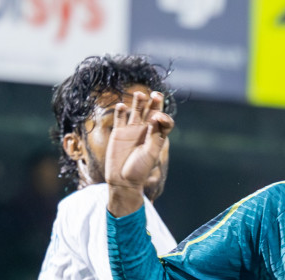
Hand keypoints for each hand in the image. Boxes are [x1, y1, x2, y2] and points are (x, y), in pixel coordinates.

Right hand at [105, 90, 172, 215]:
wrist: (122, 180)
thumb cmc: (139, 169)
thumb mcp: (150, 153)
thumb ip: (154, 135)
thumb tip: (156, 116)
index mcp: (157, 136)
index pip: (165, 120)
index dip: (164, 116)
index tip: (158, 118)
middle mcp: (146, 130)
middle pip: (153, 110)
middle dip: (155, 101)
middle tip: (155, 95)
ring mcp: (132, 129)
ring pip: (137, 110)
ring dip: (139, 101)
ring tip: (139, 94)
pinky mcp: (119, 131)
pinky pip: (120, 117)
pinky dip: (120, 110)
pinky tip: (122, 106)